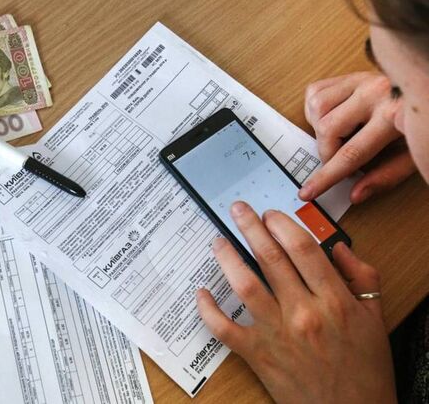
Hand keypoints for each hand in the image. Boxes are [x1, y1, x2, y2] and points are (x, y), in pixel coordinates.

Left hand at [197, 201, 395, 403]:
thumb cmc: (365, 367)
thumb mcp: (376, 317)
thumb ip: (361, 276)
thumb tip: (338, 246)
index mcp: (334, 299)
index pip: (302, 248)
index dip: (282, 224)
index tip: (270, 213)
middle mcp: (303, 312)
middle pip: (270, 258)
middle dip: (250, 228)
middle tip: (237, 210)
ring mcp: (276, 333)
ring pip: (244, 285)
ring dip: (227, 258)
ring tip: (218, 241)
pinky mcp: (257, 355)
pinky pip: (224, 328)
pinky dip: (208, 309)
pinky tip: (201, 292)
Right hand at [299, 72, 414, 202]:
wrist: (428, 90)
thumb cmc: (421, 123)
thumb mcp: (413, 154)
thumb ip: (386, 176)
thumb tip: (356, 194)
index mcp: (392, 115)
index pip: (351, 153)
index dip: (327, 177)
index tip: (309, 191)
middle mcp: (374, 93)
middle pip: (328, 129)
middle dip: (326, 152)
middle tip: (335, 159)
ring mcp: (360, 80)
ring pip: (317, 108)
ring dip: (319, 128)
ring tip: (338, 135)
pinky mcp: (350, 75)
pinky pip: (315, 92)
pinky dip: (316, 110)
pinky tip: (333, 117)